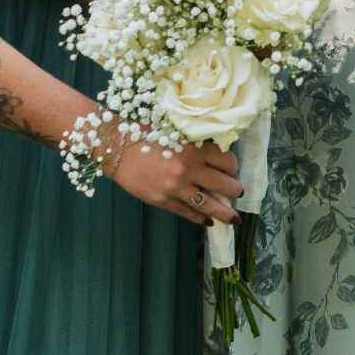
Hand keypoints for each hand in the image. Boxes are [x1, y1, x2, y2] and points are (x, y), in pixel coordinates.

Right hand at [108, 134, 243, 226]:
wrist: (117, 147)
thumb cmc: (147, 133)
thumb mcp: (177, 132)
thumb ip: (197, 145)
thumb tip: (216, 158)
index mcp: (195, 148)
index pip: (228, 162)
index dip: (234, 168)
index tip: (233, 171)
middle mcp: (189, 169)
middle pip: (225, 185)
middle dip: (235, 191)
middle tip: (237, 192)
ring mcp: (176, 187)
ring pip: (209, 205)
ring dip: (224, 214)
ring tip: (233, 219)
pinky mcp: (163, 200)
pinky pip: (188, 213)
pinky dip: (200, 219)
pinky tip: (206, 221)